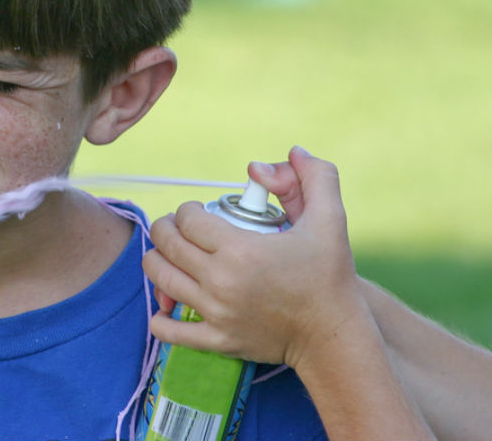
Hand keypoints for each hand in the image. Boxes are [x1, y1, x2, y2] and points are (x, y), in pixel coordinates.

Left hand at [142, 147, 369, 368]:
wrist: (333, 336)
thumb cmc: (329, 276)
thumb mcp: (331, 219)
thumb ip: (316, 177)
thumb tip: (293, 152)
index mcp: (240, 250)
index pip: (187, 219)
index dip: (188, 209)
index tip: (198, 211)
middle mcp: (221, 281)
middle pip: (167, 244)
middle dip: (166, 228)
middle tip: (179, 228)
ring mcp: (216, 313)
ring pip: (160, 278)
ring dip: (158, 260)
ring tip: (172, 255)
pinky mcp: (216, 340)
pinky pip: (168, 331)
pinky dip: (160, 317)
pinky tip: (167, 302)